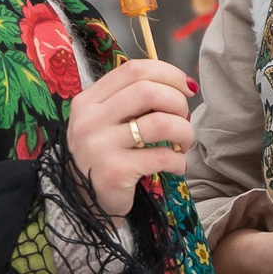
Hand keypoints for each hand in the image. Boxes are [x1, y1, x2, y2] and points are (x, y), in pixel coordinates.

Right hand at [68, 58, 195, 220]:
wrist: (86, 203)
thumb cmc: (105, 157)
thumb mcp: (106, 122)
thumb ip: (131, 100)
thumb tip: (182, 85)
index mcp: (87, 101)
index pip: (133, 70)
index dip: (168, 73)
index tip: (187, 88)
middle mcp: (89, 120)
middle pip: (148, 91)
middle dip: (178, 103)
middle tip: (184, 119)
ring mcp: (99, 146)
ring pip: (160, 123)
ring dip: (184, 132)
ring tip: (184, 144)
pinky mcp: (114, 172)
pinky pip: (161, 156)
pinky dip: (178, 160)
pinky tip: (177, 166)